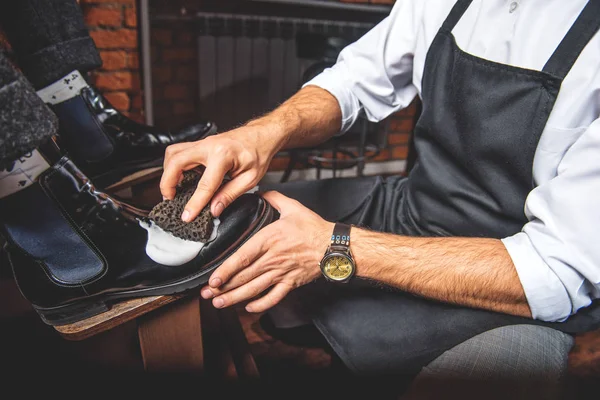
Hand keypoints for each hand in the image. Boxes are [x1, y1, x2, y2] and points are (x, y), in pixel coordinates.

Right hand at [160, 124, 279, 221]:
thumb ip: (230, 194)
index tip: (187, 216)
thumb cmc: (258, 153)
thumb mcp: (250, 179)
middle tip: (170, 199)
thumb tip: (214, 209)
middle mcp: (209, 145)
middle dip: (167, 183)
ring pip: (173, 153)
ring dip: (168, 172)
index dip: (194, 203)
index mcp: (224, 155)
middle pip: (176, 161)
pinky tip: (181, 177)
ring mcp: (203, 142)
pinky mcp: (200, 143)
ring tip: (173, 189)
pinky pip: (179, 151)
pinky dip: (175, 165)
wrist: (261, 135)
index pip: (205, 184)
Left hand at [200, 191, 333, 312]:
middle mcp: (273, 259)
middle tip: (207, 295)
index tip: (213, 279)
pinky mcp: (290, 283)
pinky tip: (249, 307)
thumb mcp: (293, 207)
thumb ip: (274, 199)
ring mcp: (281, 273)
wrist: (334, 246)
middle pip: (244, 277)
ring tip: (220, 303)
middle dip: (223, 288)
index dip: (226, 271)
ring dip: (235, 298)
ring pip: (254, 289)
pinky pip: (273, 298)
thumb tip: (261, 192)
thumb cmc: (314, 228)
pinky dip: (260, 304)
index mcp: (269, 239)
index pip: (242, 258)